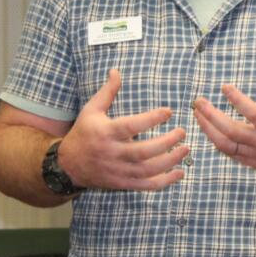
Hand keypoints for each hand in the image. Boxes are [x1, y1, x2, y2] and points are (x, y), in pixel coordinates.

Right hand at [57, 69, 187, 190]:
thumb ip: (107, 92)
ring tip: (186, 149)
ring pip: (148, 170)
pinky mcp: (123, 183)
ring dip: (170, 161)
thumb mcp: (91, 110)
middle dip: (166, 143)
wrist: (69, 165)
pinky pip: (147, 185)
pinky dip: (165, 181)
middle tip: (182, 132)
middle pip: (143, 151)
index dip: (151, 119)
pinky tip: (180, 173)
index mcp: (106, 132)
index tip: (169, 111)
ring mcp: (118, 171)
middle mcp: (113, 153)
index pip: (131, 126)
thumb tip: (116, 71)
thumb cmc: (83, 133)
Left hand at [192, 71, 255, 193]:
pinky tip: (206, 129)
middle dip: (211, 116)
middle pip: (231, 130)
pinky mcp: (250, 162)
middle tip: (198, 101)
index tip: (224, 87)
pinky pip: (228, 153)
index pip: (253, 114)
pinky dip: (215, 141)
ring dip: (208, 128)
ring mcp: (254, 154)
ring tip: (196, 113)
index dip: (238, 100)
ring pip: (225, 143)